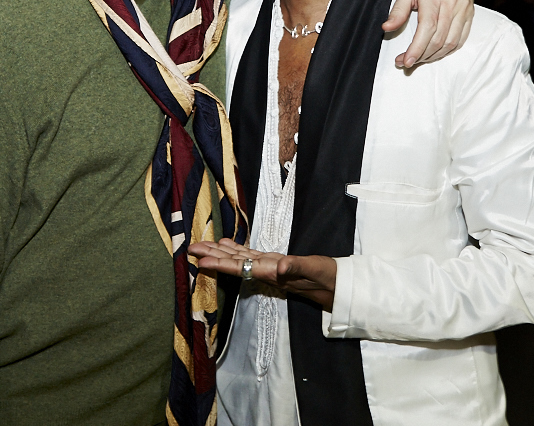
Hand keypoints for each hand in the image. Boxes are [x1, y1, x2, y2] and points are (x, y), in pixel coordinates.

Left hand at [189, 238, 337, 310]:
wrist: (342, 288)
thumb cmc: (330, 277)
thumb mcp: (315, 269)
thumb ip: (297, 268)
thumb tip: (279, 267)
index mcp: (273, 273)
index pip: (241, 267)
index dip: (220, 264)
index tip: (200, 261)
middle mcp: (268, 272)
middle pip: (235, 263)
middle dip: (213, 256)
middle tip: (191, 249)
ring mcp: (272, 268)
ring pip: (241, 259)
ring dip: (221, 252)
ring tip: (203, 246)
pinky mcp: (278, 264)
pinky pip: (252, 256)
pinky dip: (239, 250)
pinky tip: (229, 245)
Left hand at [384, 0, 473, 67]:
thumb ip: (398, 10)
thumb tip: (386, 28)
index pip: (427, 28)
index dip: (417, 48)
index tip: (406, 61)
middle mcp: (452, 2)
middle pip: (439, 39)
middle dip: (421, 56)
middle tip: (406, 62)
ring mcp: (464, 8)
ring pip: (451, 42)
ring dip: (434, 56)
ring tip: (418, 59)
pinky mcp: (470, 12)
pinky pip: (461, 38)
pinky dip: (448, 50)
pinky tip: (434, 52)